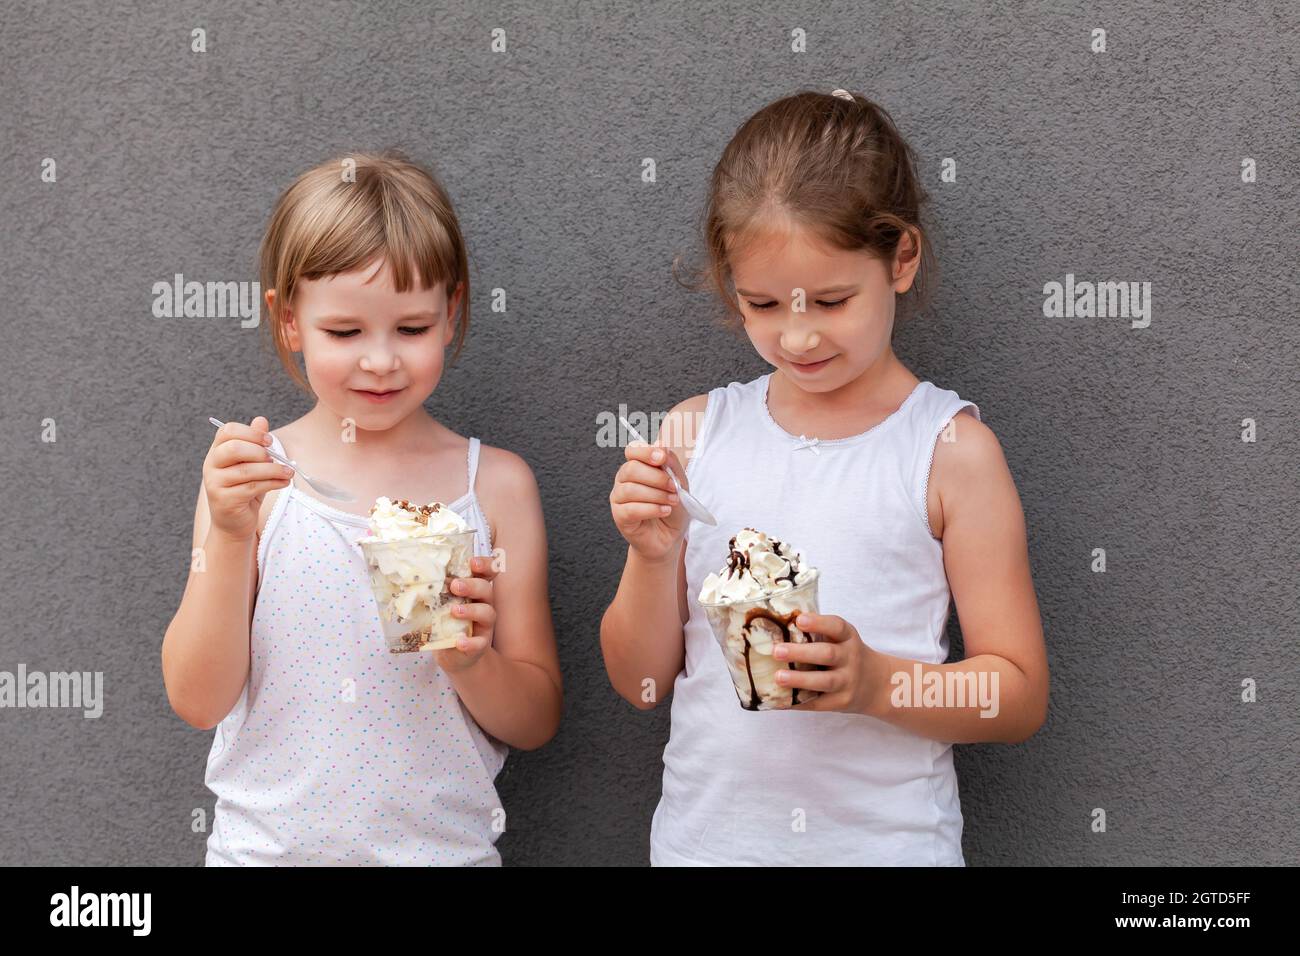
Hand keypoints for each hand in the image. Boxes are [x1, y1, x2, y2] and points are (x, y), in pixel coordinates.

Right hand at [203, 415, 292, 540]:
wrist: (234, 522)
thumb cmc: (245, 489)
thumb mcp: (252, 464)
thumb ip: (255, 443)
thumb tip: (261, 420)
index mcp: (217, 451)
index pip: (227, 431)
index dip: (251, 432)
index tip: (269, 441)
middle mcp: (212, 465)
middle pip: (234, 448)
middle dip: (259, 451)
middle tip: (275, 457)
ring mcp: (215, 483)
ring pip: (247, 470)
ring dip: (273, 470)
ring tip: (288, 472)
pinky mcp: (224, 500)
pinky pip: (252, 487)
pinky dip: (273, 483)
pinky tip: (284, 482)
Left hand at [434, 555, 498, 672]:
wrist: (451, 654)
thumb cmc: (444, 622)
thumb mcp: (439, 604)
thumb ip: (433, 591)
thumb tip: (406, 577)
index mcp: (473, 590)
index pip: (486, 572)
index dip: (484, 565)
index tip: (472, 563)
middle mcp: (482, 603)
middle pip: (486, 589)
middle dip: (472, 585)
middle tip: (455, 586)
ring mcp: (483, 624)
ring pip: (487, 613)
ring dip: (472, 610)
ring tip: (454, 611)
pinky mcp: (480, 643)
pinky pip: (480, 642)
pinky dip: (470, 642)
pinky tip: (459, 642)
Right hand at [610, 440, 688, 561]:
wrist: (669, 536)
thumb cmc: (672, 508)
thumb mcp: (679, 484)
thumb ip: (671, 465)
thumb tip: (662, 448)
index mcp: (637, 467)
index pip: (632, 451)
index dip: (645, 452)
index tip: (662, 458)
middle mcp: (624, 480)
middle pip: (632, 469)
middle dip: (657, 477)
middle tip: (674, 487)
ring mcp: (619, 498)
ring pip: (631, 489)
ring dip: (657, 495)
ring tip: (673, 501)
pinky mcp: (619, 516)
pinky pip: (631, 509)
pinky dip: (652, 509)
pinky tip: (664, 510)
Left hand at [772, 613, 889, 715]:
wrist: (878, 684)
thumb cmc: (847, 655)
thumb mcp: (842, 639)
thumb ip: (818, 634)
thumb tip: (776, 626)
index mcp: (848, 638)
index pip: (836, 627)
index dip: (818, 623)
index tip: (799, 620)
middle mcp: (850, 658)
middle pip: (827, 654)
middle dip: (801, 653)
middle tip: (777, 651)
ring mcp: (847, 682)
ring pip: (824, 681)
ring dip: (800, 679)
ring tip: (778, 677)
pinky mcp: (841, 702)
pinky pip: (817, 703)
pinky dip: (797, 702)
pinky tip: (779, 700)